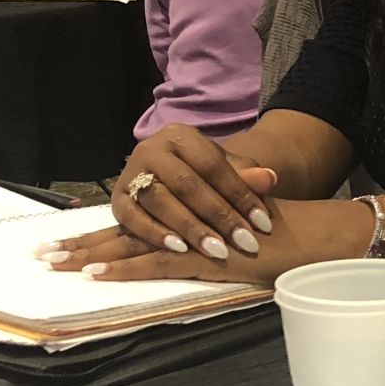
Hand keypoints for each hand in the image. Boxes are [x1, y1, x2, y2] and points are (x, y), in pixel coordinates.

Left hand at [40, 198, 374, 286]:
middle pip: (130, 228)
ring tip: (58, 262)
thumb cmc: (287, 237)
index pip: (144, 220)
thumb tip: (199, 238)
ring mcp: (197, 236)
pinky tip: (97, 271)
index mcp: (196, 214)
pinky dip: (126, 265)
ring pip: (135, 242)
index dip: (106, 231)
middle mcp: (191, 219)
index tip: (70, 239)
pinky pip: (159, 261)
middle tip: (47, 252)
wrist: (316, 236)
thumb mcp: (245, 229)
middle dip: (86, 241)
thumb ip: (220, 226)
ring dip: (94, 252)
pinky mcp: (206, 255)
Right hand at [106, 124, 277, 259]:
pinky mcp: (115, 199)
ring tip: (216, 250)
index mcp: (181, 135)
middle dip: (219, 216)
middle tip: (245, 241)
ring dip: (190, 228)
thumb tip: (269, 179)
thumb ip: (246, 174)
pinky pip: (132, 219)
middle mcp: (151, 149)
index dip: (240, 194)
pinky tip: (180, 249)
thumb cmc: (203, 173)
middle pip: (187, 184)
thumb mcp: (227, 168)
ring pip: (160, 201)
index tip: (263, 222)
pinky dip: (155, 234)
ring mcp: (130, 174)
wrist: (169, 175)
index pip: (214, 165)